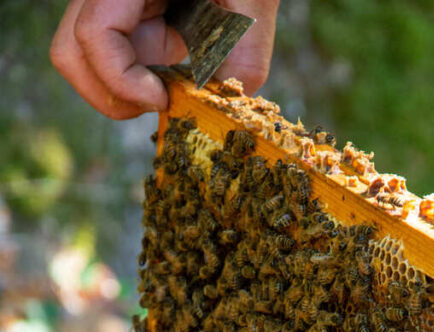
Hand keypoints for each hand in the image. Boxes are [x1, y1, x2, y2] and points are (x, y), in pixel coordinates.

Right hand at [51, 0, 279, 119]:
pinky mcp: (122, 19)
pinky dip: (134, 80)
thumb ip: (246, 48)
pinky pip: (107, 57)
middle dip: (112, 95)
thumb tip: (233, 99)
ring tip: (166, 89)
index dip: (121, 79)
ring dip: (121, 89)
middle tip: (159, 103)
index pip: (93, 35)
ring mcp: (110, 7)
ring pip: (83, 59)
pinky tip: (168, 76)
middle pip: (71, 53)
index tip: (163, 99)